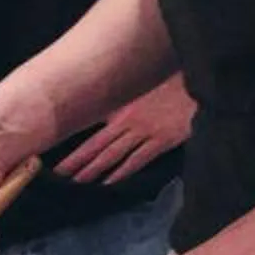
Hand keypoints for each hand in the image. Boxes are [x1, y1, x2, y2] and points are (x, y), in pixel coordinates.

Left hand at [58, 77, 193, 183]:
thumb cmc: (168, 73)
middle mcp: (128, 121)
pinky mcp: (162, 141)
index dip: (75, 143)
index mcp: (121, 103)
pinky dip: (123, 172)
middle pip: (98, 146)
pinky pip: (138, 160)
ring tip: (79, 182)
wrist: (196, 79)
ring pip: (114, 156)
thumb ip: (121, 88)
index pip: (90, 127)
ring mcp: (145, 132)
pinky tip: (110, 181)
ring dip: (95, 170)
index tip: (58, 152)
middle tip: (60, 174)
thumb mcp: (140, 76)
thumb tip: (101, 96)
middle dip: (77, 161)